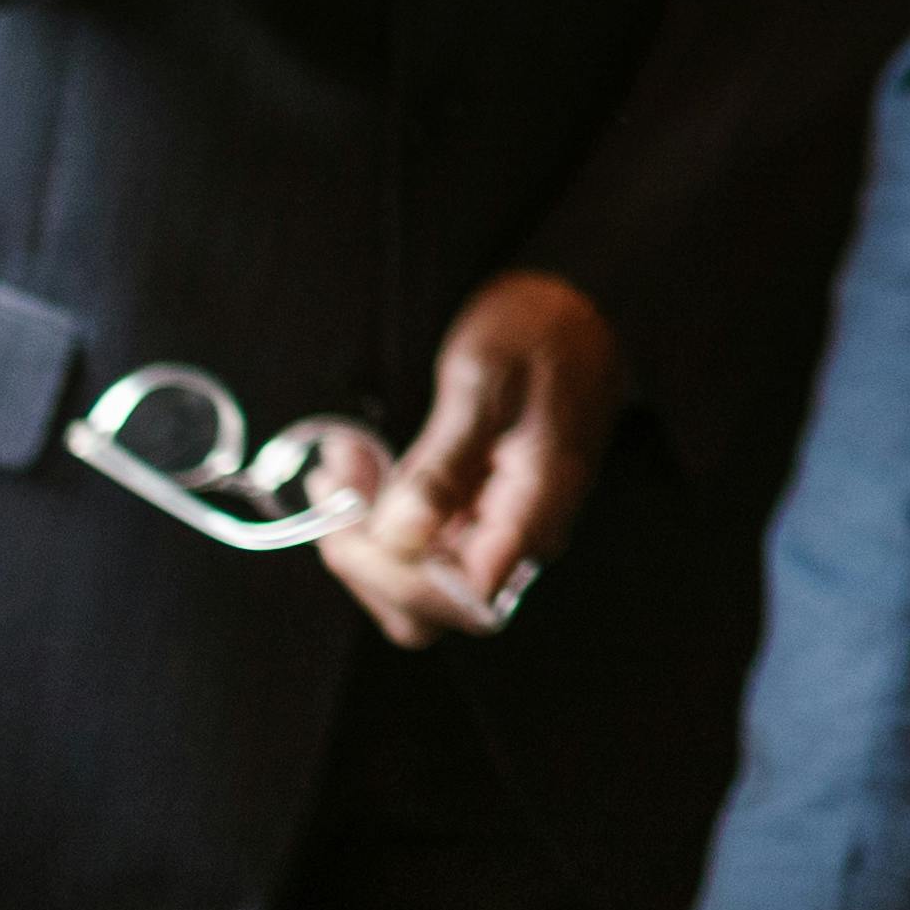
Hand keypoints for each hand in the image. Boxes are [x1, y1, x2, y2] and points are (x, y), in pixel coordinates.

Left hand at [316, 270, 616, 645]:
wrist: (580, 304)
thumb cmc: (540, 330)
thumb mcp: (485, 381)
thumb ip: (444, 464)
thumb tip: (401, 540)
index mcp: (535, 512)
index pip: (460, 598)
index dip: (392, 577)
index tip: (343, 516)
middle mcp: (518, 538)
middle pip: (427, 605)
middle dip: (363, 555)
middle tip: (330, 482)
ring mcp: (496, 530)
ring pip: (411, 579)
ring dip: (359, 534)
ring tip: (335, 463)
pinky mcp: (474, 514)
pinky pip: (416, 544)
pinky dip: (373, 514)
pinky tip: (355, 462)